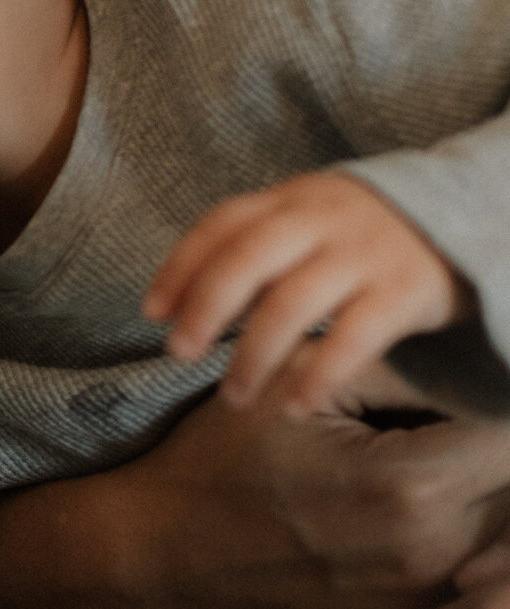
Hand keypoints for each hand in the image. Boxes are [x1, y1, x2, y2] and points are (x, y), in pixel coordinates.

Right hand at [0, 366, 509, 608]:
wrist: (148, 568)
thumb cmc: (208, 471)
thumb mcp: (284, 391)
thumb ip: (384, 367)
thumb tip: (459, 363)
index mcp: (410, 487)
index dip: (490, 411)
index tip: (456, 406)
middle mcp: (431, 563)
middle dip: (487, 465)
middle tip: (439, 446)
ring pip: (499, 566)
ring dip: (479, 524)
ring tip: (423, 496)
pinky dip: (449, 583)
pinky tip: (394, 551)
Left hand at [144, 171, 469, 413]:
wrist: (457, 220)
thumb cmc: (348, 238)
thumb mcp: (300, 226)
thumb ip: (244, 254)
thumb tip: (172, 310)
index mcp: (285, 201)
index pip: (219, 225)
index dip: (179, 267)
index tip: (152, 313)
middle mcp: (319, 220)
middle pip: (248, 257)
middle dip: (207, 306)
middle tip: (179, 353)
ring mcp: (362, 254)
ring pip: (295, 303)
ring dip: (255, 355)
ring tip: (235, 397)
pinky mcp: (404, 291)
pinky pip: (355, 337)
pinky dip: (320, 374)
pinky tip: (296, 406)